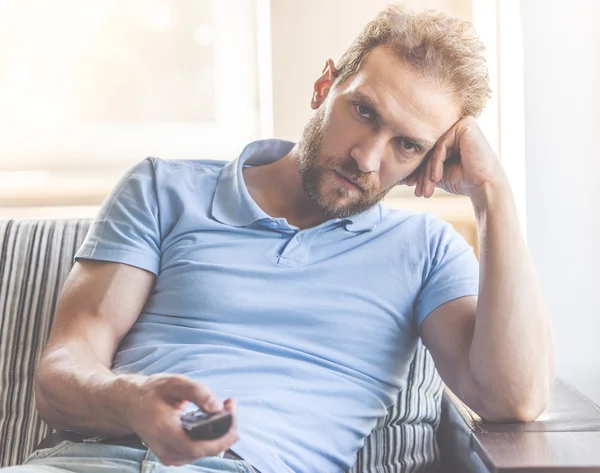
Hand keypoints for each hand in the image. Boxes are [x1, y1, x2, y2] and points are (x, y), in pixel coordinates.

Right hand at [122, 373, 238, 465]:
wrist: (130, 403)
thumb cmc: (152, 391)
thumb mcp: (174, 383)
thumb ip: (197, 392)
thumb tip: (218, 407)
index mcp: (164, 432)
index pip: (198, 447)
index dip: (222, 438)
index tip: (234, 419)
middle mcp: (166, 449)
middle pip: (205, 450)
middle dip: (224, 429)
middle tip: (230, 404)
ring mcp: (168, 456)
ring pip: (204, 452)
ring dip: (220, 433)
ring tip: (226, 408)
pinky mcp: (173, 456)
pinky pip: (198, 451)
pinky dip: (210, 437)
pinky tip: (215, 419)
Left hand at [405, 116, 505, 200]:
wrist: (484, 186)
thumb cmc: (464, 180)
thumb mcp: (436, 173)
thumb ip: (421, 169)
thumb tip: (399, 175)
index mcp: (450, 135)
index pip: (427, 151)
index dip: (419, 170)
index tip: (411, 186)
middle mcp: (456, 126)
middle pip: (429, 149)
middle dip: (422, 174)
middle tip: (418, 192)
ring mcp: (461, 123)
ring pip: (433, 148)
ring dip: (427, 172)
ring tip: (426, 190)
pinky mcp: (465, 125)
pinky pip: (441, 145)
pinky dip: (437, 163)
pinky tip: (437, 177)